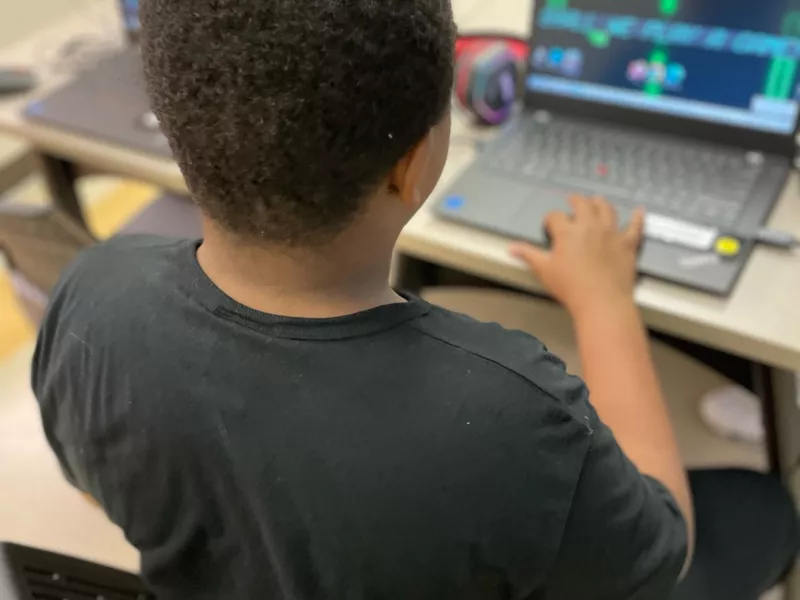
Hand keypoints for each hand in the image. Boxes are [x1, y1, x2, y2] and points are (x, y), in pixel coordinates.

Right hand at [510, 195, 643, 316]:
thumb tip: (511, 248)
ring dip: (600, 203)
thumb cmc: (570, 287)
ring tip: (597, 200)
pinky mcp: (628, 243)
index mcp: (567, 231)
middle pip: (582, 205)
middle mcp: (590, 226)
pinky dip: (637, 218)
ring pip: (607, 209)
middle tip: (573, 200)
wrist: (602, 301)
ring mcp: (611, 233)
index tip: (549, 225)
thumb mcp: (544, 271)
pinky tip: (639, 211)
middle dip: (575, 201)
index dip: (550, 219)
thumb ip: (529, 256)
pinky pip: (635, 226)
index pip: (555, 217)